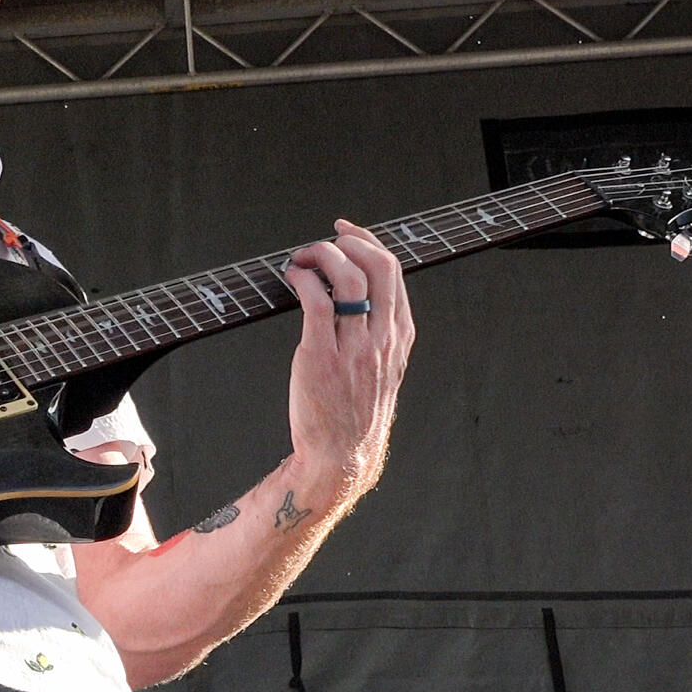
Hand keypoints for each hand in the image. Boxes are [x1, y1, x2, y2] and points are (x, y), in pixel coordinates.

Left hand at [281, 220, 414, 499]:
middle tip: (325, 240)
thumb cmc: (355, 413)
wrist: (341, 456)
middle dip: (351, 241)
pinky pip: (316, 303)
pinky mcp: (320, 357)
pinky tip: (292, 278)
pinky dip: (303, 280)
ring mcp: (353, 349)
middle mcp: (381, 339)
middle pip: (378, 267)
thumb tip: (358, 295)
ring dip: (322, 255)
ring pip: (348, 278)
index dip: (369, 243)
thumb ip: (379, 333)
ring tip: (302, 258)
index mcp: (399, 338)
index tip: (346, 234)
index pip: (394, 273)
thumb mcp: (383, 370)